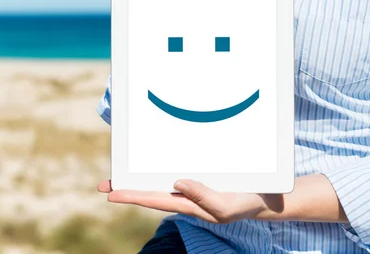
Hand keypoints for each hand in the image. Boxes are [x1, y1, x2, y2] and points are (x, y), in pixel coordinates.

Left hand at [97, 179, 271, 223]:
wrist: (267, 196)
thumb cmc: (247, 204)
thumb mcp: (227, 206)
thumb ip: (203, 198)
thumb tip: (177, 183)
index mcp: (189, 205)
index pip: (155, 199)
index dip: (132, 195)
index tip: (110, 193)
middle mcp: (186, 195)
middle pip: (151, 190)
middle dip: (128, 188)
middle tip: (102, 185)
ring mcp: (192, 185)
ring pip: (160, 179)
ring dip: (140, 177)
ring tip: (119, 174)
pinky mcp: (201, 173)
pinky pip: (175, 169)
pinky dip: (160, 166)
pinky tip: (153, 162)